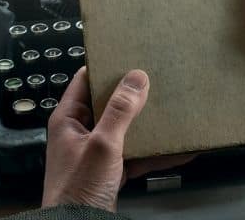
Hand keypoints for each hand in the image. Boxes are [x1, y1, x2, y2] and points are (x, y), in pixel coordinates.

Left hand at [42, 67, 192, 211]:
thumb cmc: (79, 189)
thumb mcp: (103, 144)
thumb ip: (120, 111)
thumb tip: (136, 77)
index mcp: (68, 118)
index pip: (85, 80)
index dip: (106, 66)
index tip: (129, 55)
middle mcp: (80, 131)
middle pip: (108, 103)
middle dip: (132, 94)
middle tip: (156, 78)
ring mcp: (95, 151)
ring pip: (124, 128)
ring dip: (145, 123)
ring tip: (169, 110)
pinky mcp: (110, 169)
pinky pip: (134, 154)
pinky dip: (153, 152)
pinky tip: (176, 150)